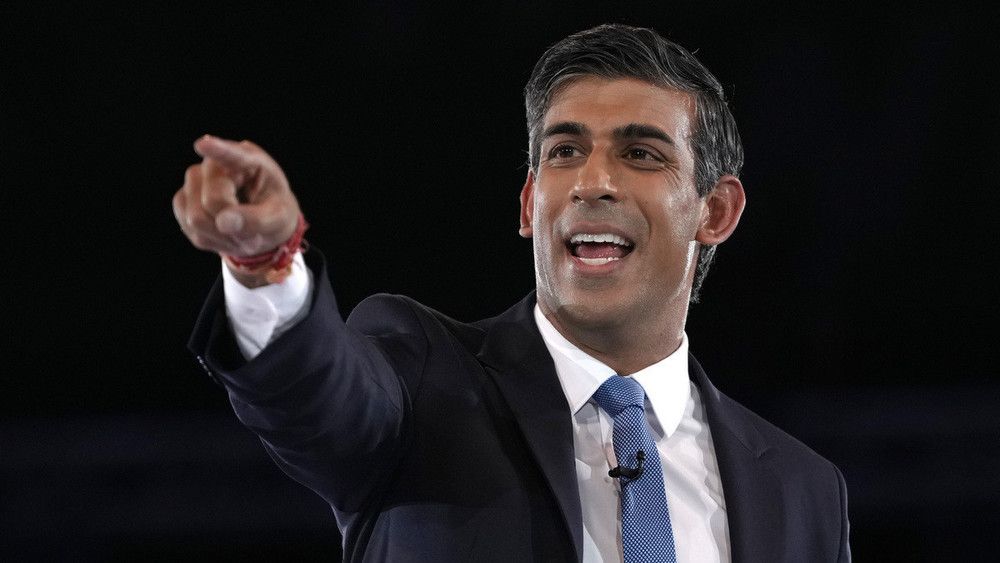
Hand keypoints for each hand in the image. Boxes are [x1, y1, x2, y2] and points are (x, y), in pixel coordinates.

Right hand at [173, 135, 301, 285]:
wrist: (262, 223)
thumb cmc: (274, 213)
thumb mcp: (279, 217)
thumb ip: (256, 220)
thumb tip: (223, 222)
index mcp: (248, 159)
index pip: (231, 154)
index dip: (217, 149)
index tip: (203, 144)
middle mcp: (215, 164)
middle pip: (213, 201)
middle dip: (232, 225)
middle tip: (254, 235)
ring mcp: (194, 181)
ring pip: (196, 218)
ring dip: (222, 236)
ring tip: (241, 235)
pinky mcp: (183, 200)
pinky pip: (188, 227)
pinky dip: (210, 239)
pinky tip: (225, 235)